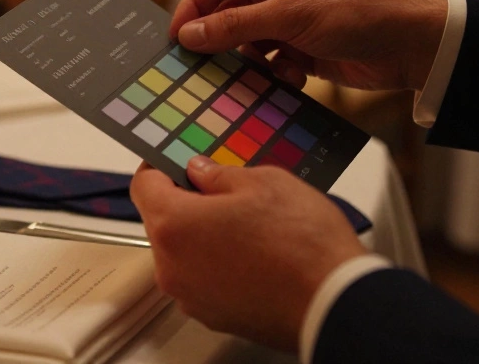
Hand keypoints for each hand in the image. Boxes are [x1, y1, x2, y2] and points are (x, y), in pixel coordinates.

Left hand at [130, 157, 367, 350]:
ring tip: (247, 224)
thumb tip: (200, 172)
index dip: (159, 168)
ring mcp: (191, 297)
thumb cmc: (302, 243)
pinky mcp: (214, 317)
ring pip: (184, 253)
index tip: (175, 161)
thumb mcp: (263, 182)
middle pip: (163, 223)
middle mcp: (172, 267)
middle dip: (187, 202)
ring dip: (204, 235)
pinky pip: (203, 280)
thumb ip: (219, 175)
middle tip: (223, 189)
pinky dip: (218, 264)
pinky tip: (254, 253)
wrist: (334, 301)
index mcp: (174, 226)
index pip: (144, 187)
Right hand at [171, 0, 446, 90]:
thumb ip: (235, 26)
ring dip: (247, 63)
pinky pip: (270, 64)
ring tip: (249, 77)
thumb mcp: (289, 16)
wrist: (409, 44)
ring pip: (247, 44)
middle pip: (228, 16)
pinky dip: (274, 74)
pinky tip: (291, 77)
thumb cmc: (355, 12)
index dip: (192, 9)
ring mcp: (289, 22)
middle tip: (197, 67)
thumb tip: (189, 35)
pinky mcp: (302, 50)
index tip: (175, 39)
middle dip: (217, 41)